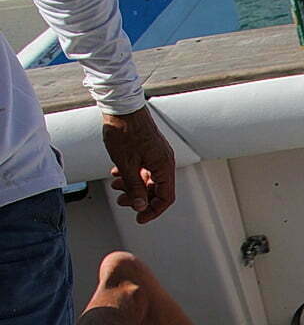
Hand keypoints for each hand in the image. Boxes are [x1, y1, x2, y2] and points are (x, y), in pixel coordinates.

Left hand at [102, 107, 175, 222]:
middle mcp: (164, 161)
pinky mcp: (150, 149)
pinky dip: (133, 174)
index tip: (140, 217)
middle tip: (123, 201)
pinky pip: (145, 168)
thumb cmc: (125, 130)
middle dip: (139, 197)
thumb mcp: (126, 164)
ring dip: (133, 186)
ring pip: (149, 179)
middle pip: (157, 189)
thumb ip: (134, 187)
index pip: (165, 197)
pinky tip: (119, 174)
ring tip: (117, 186)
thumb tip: (140, 205)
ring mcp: (158, 155)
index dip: (153, 210)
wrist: (122, 106)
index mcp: (164, 166)